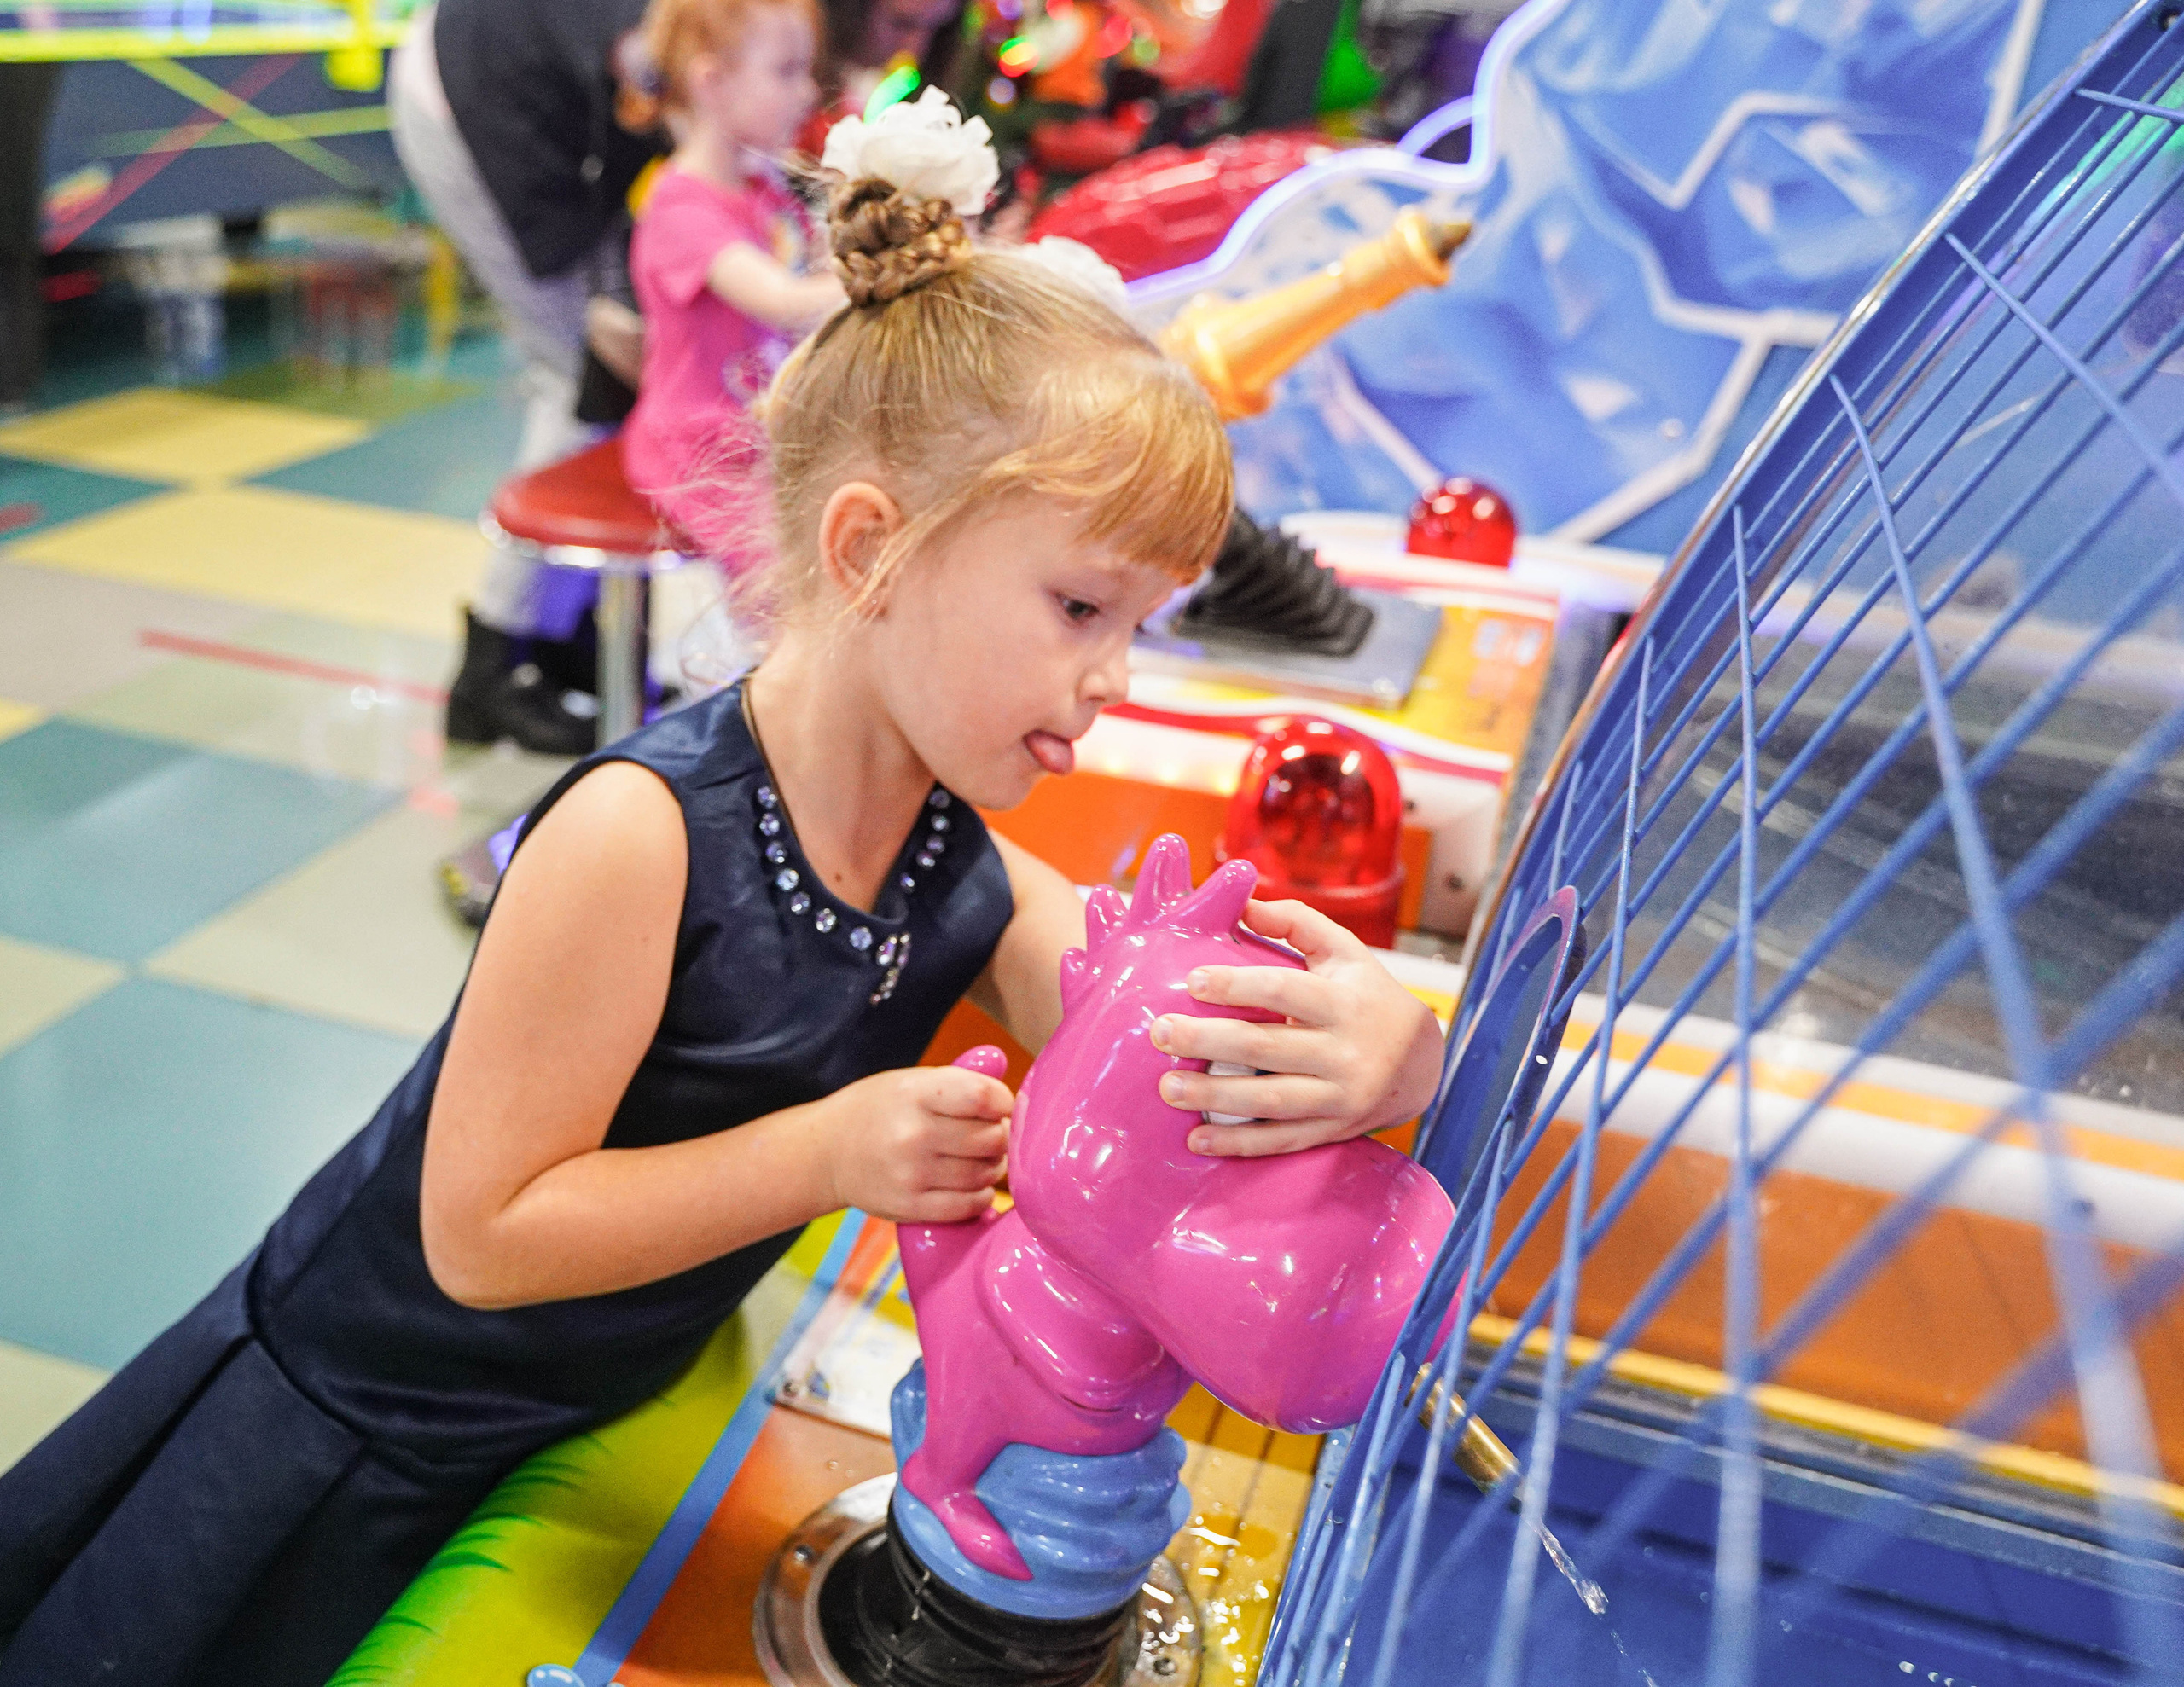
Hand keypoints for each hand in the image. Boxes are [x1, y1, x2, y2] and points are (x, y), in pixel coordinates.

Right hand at [818, 1064, 1012, 1221]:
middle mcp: (914, 1134)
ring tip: (979, 1158)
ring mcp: (911, 1174)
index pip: (985, 1096)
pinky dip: (981, 1195)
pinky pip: (969, 1204)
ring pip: (985, 1173)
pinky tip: (972, 1184)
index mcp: (916, 1093)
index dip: (1004, 1102)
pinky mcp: (910, 1207)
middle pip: (992, 1138)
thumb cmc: (880, 1110)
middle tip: (991, 1135)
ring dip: (993, 1166)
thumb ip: (962, 1082)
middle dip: (1001, 1136)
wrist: (827, 1152)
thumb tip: (1017, 1099)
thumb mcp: (912, 1080)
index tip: (999, 1106)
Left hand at [1148, 899, 1444, 1157]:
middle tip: (1159, 1033)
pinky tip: (1196, 1140)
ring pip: (1270, 1100)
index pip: (1284, 990)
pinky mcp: (1332, 1131)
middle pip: (1266, 1047)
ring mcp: (1339, 1097)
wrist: (1421, 1063)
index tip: (1191, 981)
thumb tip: (1241, 899)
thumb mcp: (1343, 950)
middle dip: (1208, 1040)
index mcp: (1343, 1002)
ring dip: (1214, 1097)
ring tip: (1167, 1087)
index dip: (1237, 985)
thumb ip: (1295, 923)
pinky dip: (1238, 1143)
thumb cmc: (1366, 994)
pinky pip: (1281, 1141)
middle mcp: (1344, 1052)